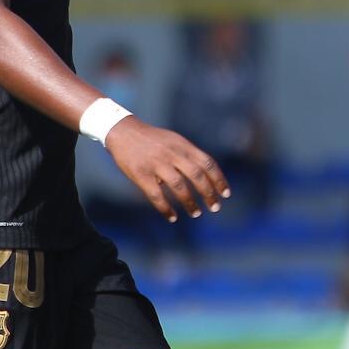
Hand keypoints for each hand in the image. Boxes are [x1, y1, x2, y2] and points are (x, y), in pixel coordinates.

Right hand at [106, 119, 232, 221]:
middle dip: (208, 194)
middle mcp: (173, 154)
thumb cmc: (152, 139)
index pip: (208, 163)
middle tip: (215, 208)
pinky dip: (166, 209)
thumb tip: (206, 176)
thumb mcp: (175, 140)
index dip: (219, 180)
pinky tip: (172, 217)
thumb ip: (189, 155)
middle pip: (197, 176)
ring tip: (196, 213)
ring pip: (179, 187)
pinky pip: (156, 195)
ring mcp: (157, 164)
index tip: (226, 194)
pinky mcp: (141, 174)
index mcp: (183, 146)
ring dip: (190, 203)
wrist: (123, 131)